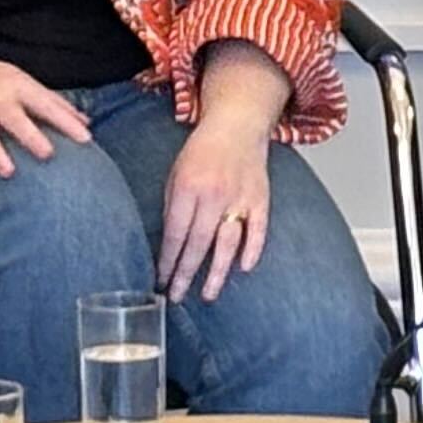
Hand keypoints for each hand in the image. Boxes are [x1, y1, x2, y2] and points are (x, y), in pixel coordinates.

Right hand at [0, 48, 88, 193]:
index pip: (45, 103)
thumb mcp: (19, 82)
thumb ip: (52, 102)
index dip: (66, 121)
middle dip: (30, 136)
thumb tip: (86, 121)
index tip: (86, 139)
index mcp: (15, 86)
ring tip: (9, 173)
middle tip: (48, 154)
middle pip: (14, 118)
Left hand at [157, 111, 272, 299]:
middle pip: (198, 244)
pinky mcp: (260, 199)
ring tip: (208, 294)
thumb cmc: (202, 151)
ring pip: (228, 243)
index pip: (175, 234)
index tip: (161, 280)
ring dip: (217, 272)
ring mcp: (240, 198)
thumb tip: (169, 244)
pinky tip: (244, 268)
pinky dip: (253, 250)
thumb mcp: (175, 174)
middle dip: (186, 274)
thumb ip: (173, 207)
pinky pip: (258, 229)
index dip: (167, 261)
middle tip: (177, 296)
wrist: (237, 126)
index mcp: (188, 188)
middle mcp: (214, 195)